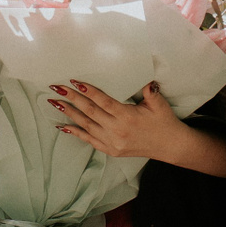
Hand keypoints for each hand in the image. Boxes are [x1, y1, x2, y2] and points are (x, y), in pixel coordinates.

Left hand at [50, 79, 189, 159]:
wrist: (170, 146)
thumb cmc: (164, 122)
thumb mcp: (159, 103)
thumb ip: (149, 90)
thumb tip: (144, 76)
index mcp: (128, 117)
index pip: (103, 101)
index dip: (88, 91)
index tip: (75, 81)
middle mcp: (117, 130)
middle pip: (90, 112)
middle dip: (72, 99)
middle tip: (57, 88)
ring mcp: (112, 142)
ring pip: (86, 125)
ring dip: (69, 113)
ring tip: (55, 102)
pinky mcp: (111, 150)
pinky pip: (89, 140)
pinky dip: (75, 132)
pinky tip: (63, 125)